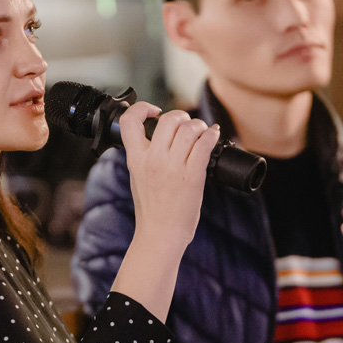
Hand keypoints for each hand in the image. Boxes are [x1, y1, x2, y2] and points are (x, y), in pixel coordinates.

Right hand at [107, 102, 217, 319]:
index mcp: (135, 159)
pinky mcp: (193, 176)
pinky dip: (212, 135)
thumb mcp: (137, 178)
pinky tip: (214, 135)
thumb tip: (159, 138)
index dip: (142, 108)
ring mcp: (173, 167)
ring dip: (199, 126)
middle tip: (186, 125)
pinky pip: (205, 144)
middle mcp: (153, 160)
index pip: (129, 122)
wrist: (160, 234)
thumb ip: (144, 157)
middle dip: (181, 117)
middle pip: (168, 120)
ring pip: (189, 128)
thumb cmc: (151, 210)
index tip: (154, 111)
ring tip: (202, 132)